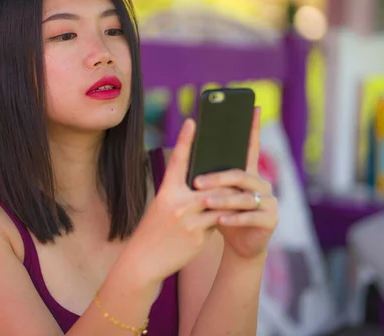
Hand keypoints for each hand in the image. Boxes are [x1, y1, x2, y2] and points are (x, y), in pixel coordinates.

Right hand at [124, 119, 233, 285]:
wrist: (144, 261)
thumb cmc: (154, 231)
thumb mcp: (162, 208)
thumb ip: (182, 195)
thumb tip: (207, 185)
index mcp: (165, 192)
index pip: (176, 160)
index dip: (185, 139)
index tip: (193, 121)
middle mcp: (176, 202)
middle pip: (208, 182)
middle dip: (224, 176)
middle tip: (239, 164)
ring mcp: (188, 219)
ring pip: (218, 202)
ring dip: (229, 201)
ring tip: (240, 197)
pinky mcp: (198, 235)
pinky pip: (219, 221)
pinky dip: (224, 219)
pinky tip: (228, 220)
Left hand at [191, 107, 277, 259]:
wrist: (239, 245)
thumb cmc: (224, 214)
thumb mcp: (214, 194)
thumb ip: (209, 177)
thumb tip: (188, 153)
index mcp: (248, 173)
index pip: (251, 146)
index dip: (253, 127)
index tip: (255, 107)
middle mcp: (261, 184)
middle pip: (239, 175)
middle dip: (217, 178)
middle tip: (196, 182)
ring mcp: (269, 201)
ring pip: (244, 197)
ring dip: (223, 200)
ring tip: (205, 202)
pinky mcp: (270, 220)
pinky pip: (251, 217)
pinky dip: (234, 218)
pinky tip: (220, 220)